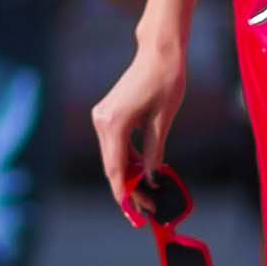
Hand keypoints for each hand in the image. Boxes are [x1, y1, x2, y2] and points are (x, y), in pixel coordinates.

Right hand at [92, 33, 186, 212]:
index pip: (115, 168)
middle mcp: (101, 121)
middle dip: (128, 188)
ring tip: (147, 195)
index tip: (134, 213)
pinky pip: (115, 144)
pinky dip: (127, 159)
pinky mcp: (108, 114)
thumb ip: (155, 152)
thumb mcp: (163, 121)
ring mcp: (102, 117)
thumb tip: (152, 179)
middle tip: (147, 208)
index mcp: (113, 123)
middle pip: (112, 165)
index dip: (124, 193)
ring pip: (113, 156)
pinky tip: (141, 172)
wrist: (159, 53)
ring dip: (128, 174)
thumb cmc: (165, 81)